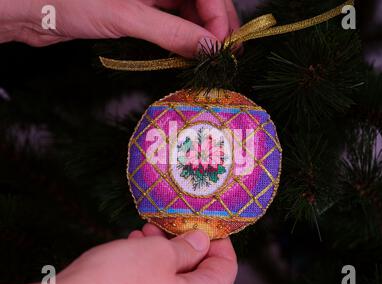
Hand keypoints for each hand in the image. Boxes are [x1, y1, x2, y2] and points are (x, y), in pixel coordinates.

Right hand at [0, 224, 236, 283]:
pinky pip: (153, 283)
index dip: (220, 242)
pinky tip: (133, 246)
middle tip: (172, 223)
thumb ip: (186, 247)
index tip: (208, 224)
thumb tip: (201, 240)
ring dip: (163, 249)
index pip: (225, 269)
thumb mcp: (158, 254)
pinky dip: (148, 263)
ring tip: (147, 231)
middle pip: (198, 271)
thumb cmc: (116, 283)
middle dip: (185, 242)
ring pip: (172, 275)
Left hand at [1, 0, 239, 56]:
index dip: (220, 19)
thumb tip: (210, 48)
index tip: (223, 49)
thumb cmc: (73, 2)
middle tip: (222, 57)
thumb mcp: (128, 17)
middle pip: (203, 3)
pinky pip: (172, 23)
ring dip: (199, 37)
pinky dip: (182, 40)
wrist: (38, 10)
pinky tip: (186, 54)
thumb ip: (172, 33)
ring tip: (206, 60)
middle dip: (214, 29)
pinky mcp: (143, 10)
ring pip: (189, 14)